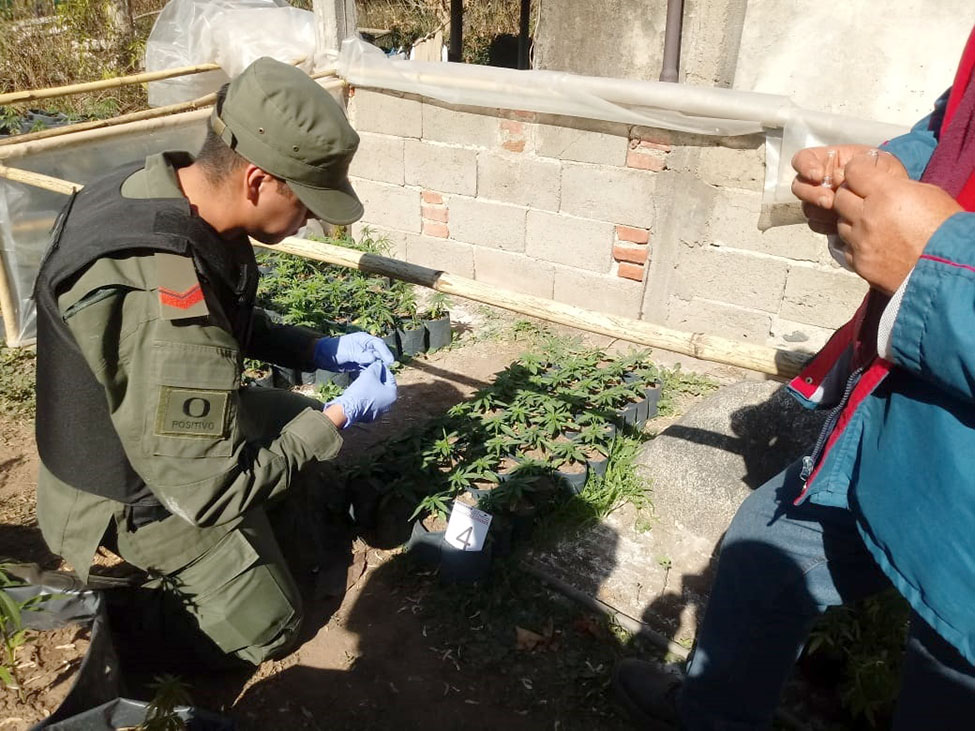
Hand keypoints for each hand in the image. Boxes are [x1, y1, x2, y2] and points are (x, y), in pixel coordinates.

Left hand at [314, 332, 394, 371]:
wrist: (323, 356)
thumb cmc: (335, 350)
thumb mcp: (348, 352)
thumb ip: (361, 355)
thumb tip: (373, 358)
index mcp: (364, 339)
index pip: (378, 344)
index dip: (385, 352)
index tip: (390, 361)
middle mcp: (365, 346)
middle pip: (379, 353)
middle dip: (384, 361)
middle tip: (388, 370)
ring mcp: (362, 355)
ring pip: (375, 361)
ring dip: (378, 367)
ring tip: (383, 375)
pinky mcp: (359, 363)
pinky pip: (368, 367)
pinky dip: (371, 371)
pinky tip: (373, 377)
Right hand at [326, 361, 397, 427]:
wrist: (350, 408)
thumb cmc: (362, 390)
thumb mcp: (370, 373)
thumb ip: (376, 367)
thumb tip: (378, 365)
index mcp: (393, 395)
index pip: (391, 378)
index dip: (383, 370)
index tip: (377, 365)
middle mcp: (389, 406)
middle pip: (384, 388)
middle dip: (378, 379)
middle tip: (371, 372)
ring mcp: (380, 413)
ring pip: (377, 396)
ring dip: (372, 388)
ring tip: (364, 381)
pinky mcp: (370, 417)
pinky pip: (370, 404)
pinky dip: (367, 397)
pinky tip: (360, 392)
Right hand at [791, 145, 907, 234]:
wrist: (896, 200)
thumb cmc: (888, 175)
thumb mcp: (879, 162)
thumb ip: (859, 165)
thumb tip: (840, 174)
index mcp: (830, 160)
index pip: (804, 159)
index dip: (805, 166)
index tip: (817, 175)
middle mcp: (821, 180)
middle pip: (800, 185)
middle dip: (812, 193)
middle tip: (829, 201)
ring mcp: (821, 199)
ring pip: (806, 205)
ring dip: (818, 210)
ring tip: (836, 213)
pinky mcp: (824, 218)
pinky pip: (814, 222)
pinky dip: (823, 224)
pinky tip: (836, 222)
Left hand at [831, 154, 962, 293]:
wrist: (950, 269)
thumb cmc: (946, 230)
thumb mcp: (928, 194)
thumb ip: (896, 187)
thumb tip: (879, 184)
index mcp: (887, 194)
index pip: (853, 171)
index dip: (857, 169)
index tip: (861, 172)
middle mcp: (868, 216)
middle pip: (840, 197)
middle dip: (850, 195)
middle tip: (864, 199)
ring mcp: (861, 242)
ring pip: (841, 224)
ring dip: (852, 221)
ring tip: (872, 224)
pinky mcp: (859, 263)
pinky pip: (846, 248)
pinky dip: (855, 244)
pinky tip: (872, 244)